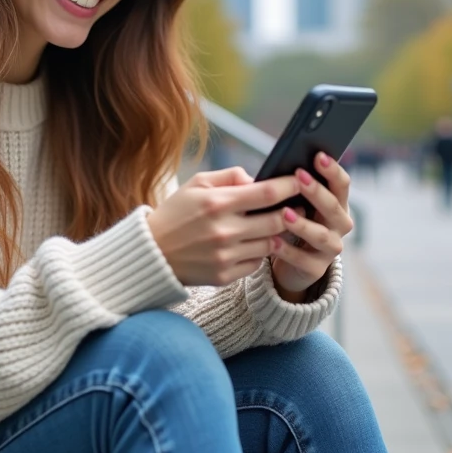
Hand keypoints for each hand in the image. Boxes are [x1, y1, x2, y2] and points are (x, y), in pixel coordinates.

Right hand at [147, 167, 300, 287]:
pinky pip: (257, 263)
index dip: (290, 186)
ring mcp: (225, 256)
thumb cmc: (176, 212)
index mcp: (217, 203)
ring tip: (278, 224)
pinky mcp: (224, 276)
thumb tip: (258, 179)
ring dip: (279, 234)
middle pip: (277, 220)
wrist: (151, 252)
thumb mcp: (197, 184)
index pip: (268, 193)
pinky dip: (260, 252)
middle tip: (299, 206)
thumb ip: (230, 176)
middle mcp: (224, 231)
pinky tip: (255, 243)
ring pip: (271, 244)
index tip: (300, 182)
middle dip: (293, 212)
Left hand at [271, 153, 352, 300]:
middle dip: (316, 191)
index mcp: (337, 204)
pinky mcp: (316, 269)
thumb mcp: (295, 203)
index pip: (342, 184)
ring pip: (321, 235)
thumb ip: (293, 188)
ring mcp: (330, 248)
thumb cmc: (292, 223)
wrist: (291, 264)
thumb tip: (280, 166)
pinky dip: (287, 250)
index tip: (318, 155)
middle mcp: (339, 225)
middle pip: (333, 207)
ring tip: (284, 213)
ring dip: (303, 223)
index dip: (332, 170)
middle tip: (299, 176)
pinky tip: (272, 241)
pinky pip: (303, 259)